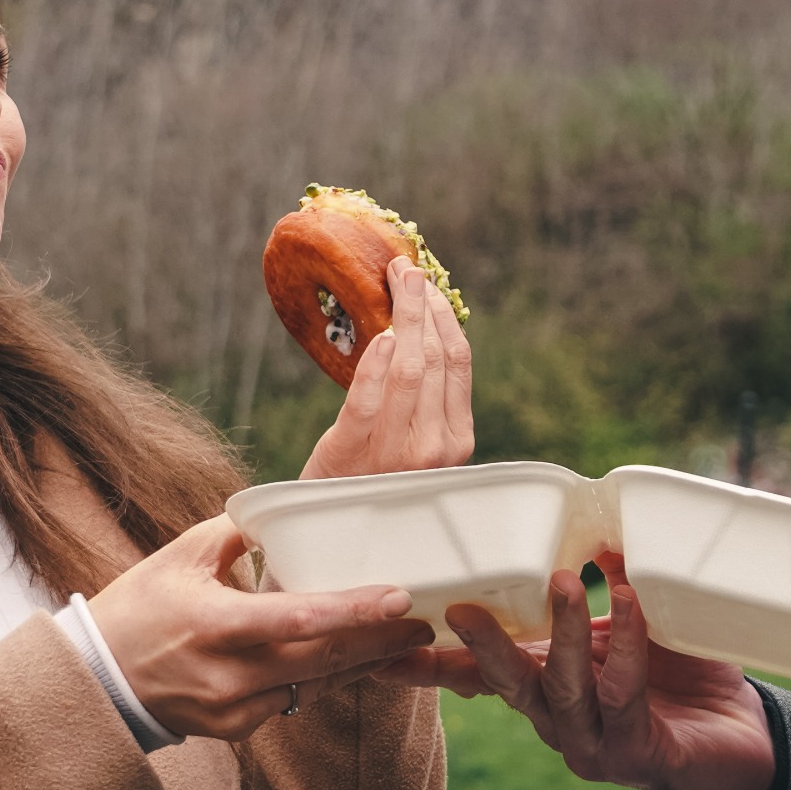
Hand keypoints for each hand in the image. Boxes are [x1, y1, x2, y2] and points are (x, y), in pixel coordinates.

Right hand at [86, 516, 431, 739]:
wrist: (99, 681)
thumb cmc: (139, 605)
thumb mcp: (181, 555)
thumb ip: (237, 533)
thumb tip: (286, 513)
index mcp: (214, 624)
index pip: (297, 619)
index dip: (353, 611)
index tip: (399, 598)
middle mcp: (228, 675)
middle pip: (321, 660)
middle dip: (378, 641)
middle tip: (424, 619)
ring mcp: (233, 709)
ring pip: (315, 686)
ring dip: (363, 663)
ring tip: (408, 639)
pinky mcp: (236, 730)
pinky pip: (294, 702)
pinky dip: (328, 680)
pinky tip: (360, 662)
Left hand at [300, 258, 474, 478]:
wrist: (332, 519)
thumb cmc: (375, 468)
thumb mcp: (415, 437)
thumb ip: (428, 394)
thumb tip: (426, 320)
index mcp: (457, 441)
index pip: (457, 362)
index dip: (444, 316)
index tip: (430, 285)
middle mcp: (433, 449)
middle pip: (433, 359)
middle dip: (422, 306)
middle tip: (407, 270)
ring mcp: (394, 454)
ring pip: (408, 371)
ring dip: (403, 318)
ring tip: (394, 282)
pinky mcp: (351, 454)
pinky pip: (366, 402)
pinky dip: (374, 366)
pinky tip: (379, 335)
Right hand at [381, 550, 775, 789]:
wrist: (746, 741)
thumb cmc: (683, 678)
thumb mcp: (637, 625)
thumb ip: (615, 586)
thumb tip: (598, 530)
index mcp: (546, 685)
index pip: (478, 676)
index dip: (430, 663)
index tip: (383, 643)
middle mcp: (557, 719)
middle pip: (507, 686)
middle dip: (481, 647)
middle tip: (460, 608)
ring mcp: (592, 743)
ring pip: (560, 690)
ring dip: (562, 634)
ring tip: (565, 581)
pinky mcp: (635, 756)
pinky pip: (622, 695)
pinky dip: (626, 646)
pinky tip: (631, 607)